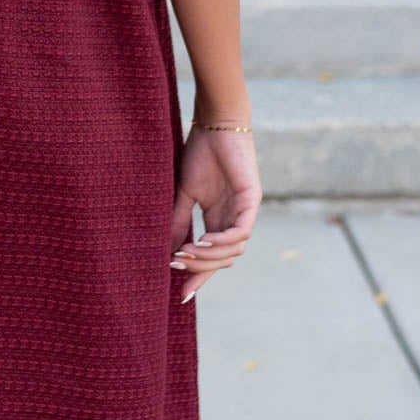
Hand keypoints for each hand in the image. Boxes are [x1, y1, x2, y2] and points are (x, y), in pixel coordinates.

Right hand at [169, 123, 261, 304]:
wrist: (215, 124)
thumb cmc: (200, 153)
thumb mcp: (184, 193)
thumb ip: (178, 221)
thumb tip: (167, 250)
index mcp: (220, 220)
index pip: (212, 257)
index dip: (199, 277)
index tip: (181, 294)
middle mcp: (235, 220)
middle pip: (223, 259)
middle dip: (200, 268)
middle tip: (176, 264)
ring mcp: (245, 211)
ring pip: (234, 250)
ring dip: (209, 256)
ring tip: (186, 252)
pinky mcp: (252, 200)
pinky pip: (241, 232)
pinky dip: (222, 241)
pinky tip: (202, 241)